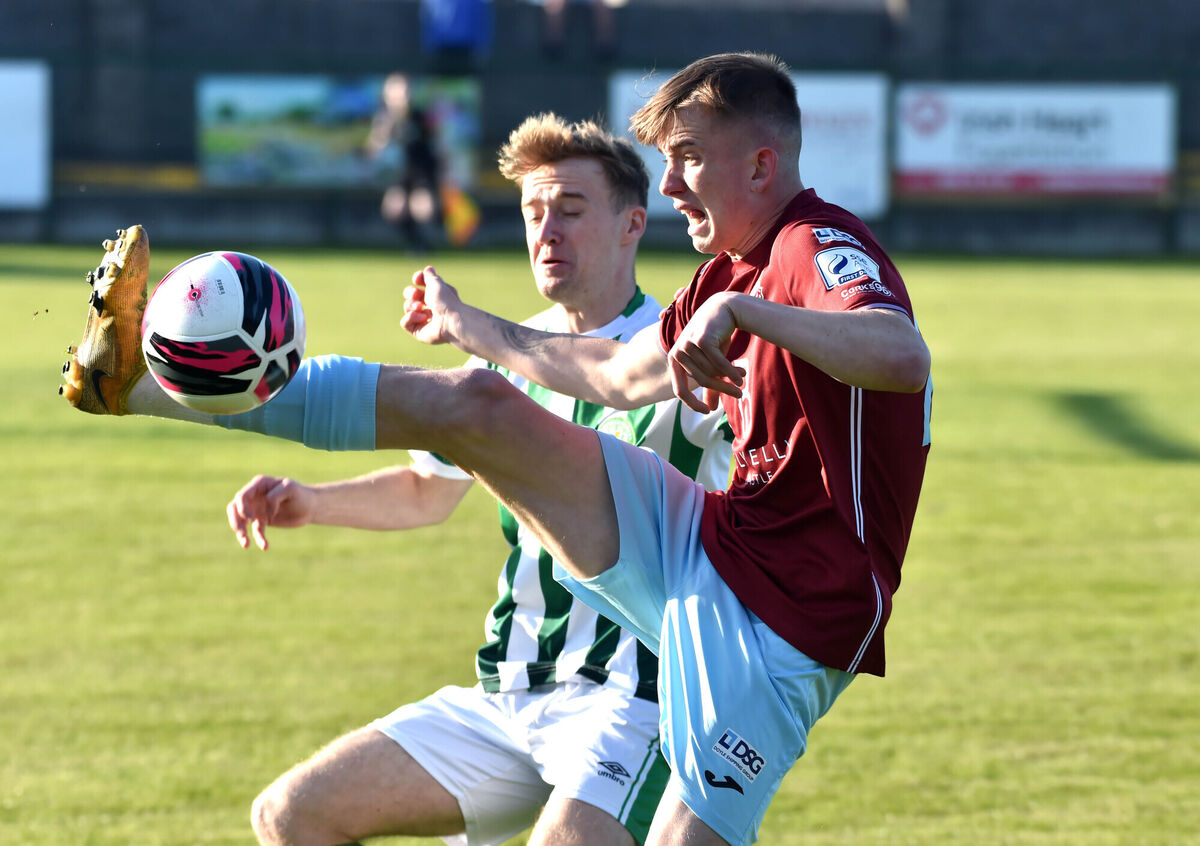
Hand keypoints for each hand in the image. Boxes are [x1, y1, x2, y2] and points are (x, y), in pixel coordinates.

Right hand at [226, 475, 317, 550]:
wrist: (311, 506)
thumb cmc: (301, 494)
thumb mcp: (290, 489)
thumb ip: (275, 496)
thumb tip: (266, 511)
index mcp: (259, 484)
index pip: (242, 496)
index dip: (242, 508)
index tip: (251, 519)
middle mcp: (254, 496)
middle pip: (234, 508)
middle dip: (235, 521)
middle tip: (241, 532)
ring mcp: (257, 509)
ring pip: (240, 521)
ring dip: (240, 532)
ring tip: (246, 544)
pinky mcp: (263, 521)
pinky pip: (256, 531)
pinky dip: (259, 539)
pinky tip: (265, 547)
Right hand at [401, 266, 463, 345]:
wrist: (451, 320)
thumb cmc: (446, 301)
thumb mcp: (437, 283)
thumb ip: (430, 275)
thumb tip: (428, 268)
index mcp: (436, 296)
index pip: (421, 284)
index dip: (417, 280)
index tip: (417, 279)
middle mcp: (430, 307)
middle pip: (411, 296)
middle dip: (411, 292)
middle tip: (417, 294)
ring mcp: (424, 320)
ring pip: (407, 308)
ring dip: (411, 305)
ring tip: (421, 307)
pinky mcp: (418, 332)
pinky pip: (405, 323)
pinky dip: (410, 318)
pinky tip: (421, 317)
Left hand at [667, 292, 745, 412]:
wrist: (724, 309)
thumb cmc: (715, 337)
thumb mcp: (710, 362)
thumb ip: (708, 383)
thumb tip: (709, 409)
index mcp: (674, 359)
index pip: (679, 390)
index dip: (692, 404)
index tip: (707, 412)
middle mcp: (678, 352)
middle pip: (702, 381)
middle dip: (723, 389)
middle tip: (739, 394)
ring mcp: (688, 345)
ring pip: (711, 372)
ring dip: (730, 378)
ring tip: (742, 377)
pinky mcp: (702, 340)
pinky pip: (718, 364)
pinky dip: (731, 372)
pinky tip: (741, 377)